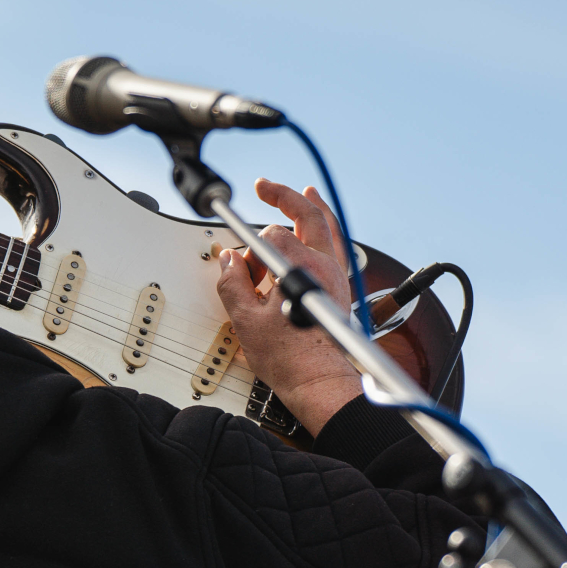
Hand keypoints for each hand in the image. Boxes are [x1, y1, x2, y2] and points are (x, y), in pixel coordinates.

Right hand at [215, 178, 361, 437]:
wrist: (319, 381)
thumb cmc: (290, 358)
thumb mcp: (245, 321)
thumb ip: (232, 284)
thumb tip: (227, 262)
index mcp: (300, 268)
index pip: (268, 238)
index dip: (247, 252)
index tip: (233, 254)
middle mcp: (324, 266)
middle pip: (306, 215)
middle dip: (282, 196)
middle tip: (263, 186)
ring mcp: (336, 275)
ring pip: (326, 226)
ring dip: (310, 205)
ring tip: (298, 191)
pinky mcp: (339, 287)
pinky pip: (336, 245)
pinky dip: (326, 228)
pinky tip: (319, 223)